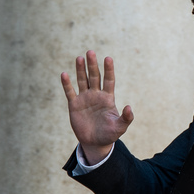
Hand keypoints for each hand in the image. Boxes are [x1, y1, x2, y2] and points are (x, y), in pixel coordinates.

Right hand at [61, 50, 133, 164]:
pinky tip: (64, 74)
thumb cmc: (109, 134)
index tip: (108, 58)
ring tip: (80, 58)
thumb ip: (126, 118)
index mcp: (108, 98)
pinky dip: (67, 84)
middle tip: (90, 52)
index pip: (109, 80)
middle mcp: (96, 95)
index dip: (108, 69)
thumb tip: (129, 107)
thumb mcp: (120, 127)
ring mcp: (85, 99)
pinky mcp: (74, 105)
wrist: (95, 142)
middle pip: (95, 77)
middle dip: (92, 65)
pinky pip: (70, 92)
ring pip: (83, 81)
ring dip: (80, 70)